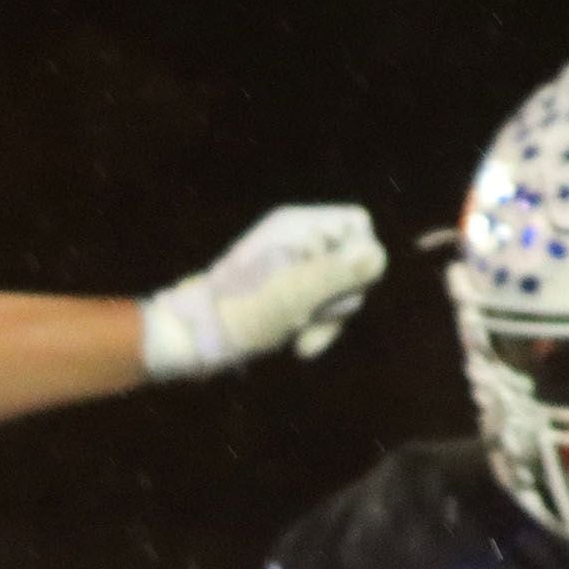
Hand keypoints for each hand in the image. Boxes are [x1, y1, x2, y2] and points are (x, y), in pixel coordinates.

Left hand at [140, 203, 386, 377]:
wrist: (190, 341)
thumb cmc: (237, 315)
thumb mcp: (292, 295)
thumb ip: (336, 273)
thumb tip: (378, 254)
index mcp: (296, 226)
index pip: (358, 224)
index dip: (359, 256)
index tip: (337, 286)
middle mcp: (297, 239)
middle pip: (354, 260)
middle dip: (340, 297)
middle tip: (308, 321)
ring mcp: (292, 267)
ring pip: (340, 289)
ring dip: (326, 318)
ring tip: (296, 334)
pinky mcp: (287, 293)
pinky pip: (320, 305)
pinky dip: (314, 325)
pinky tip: (296, 345)